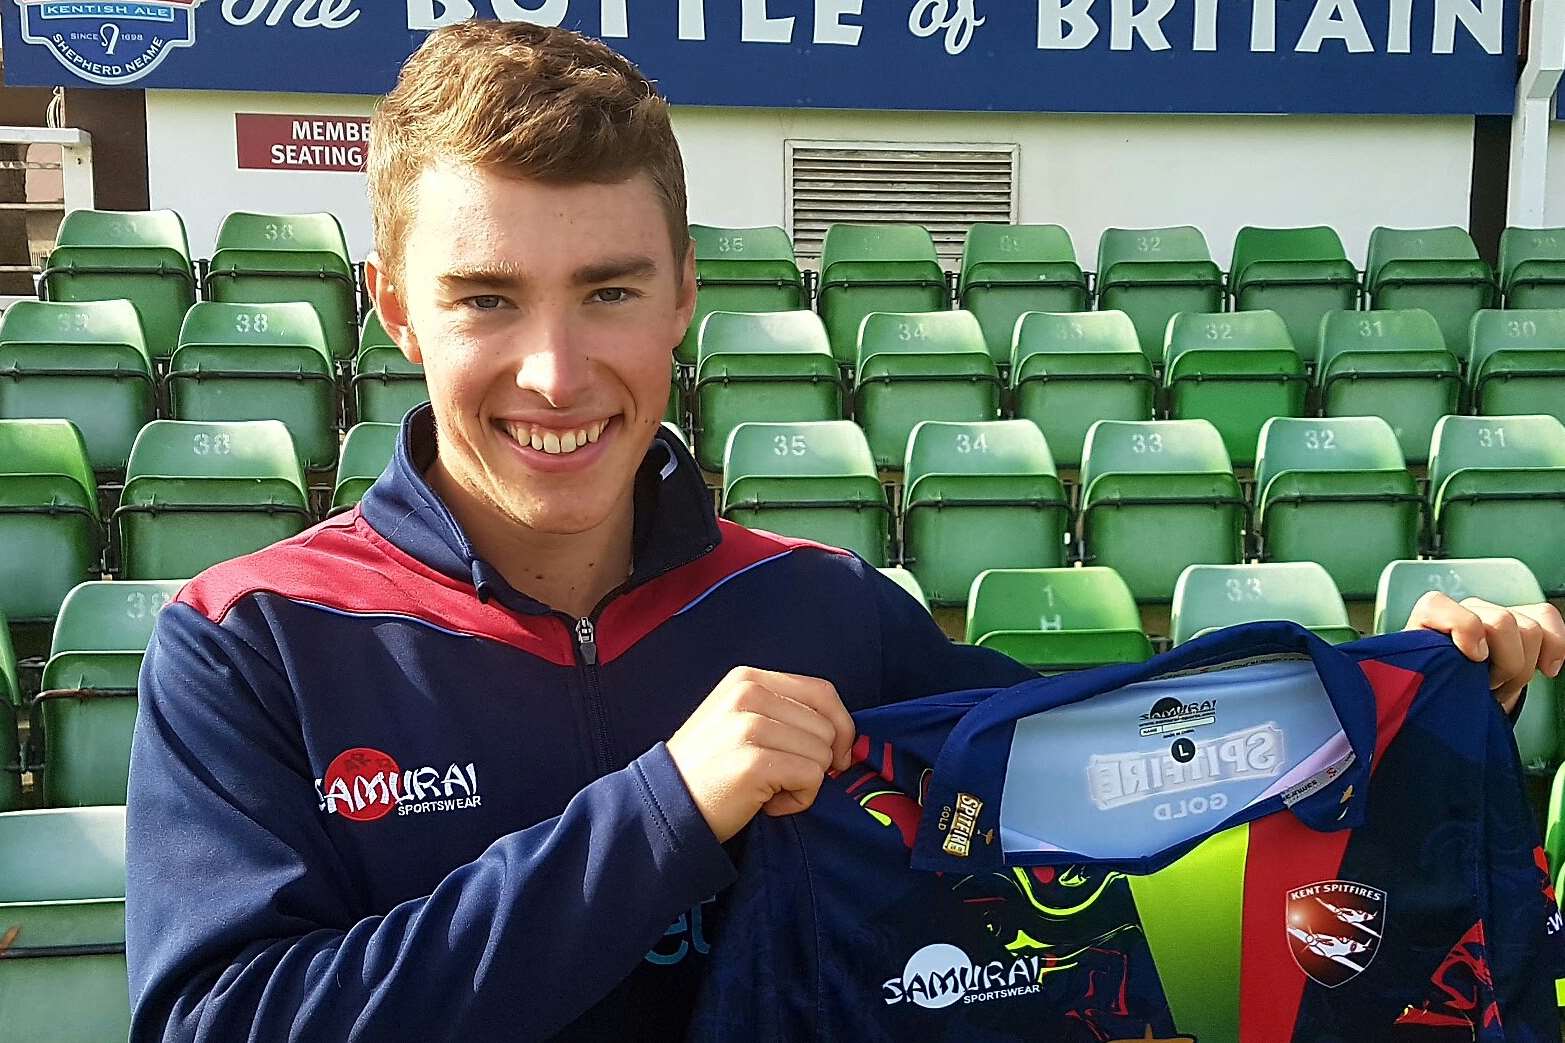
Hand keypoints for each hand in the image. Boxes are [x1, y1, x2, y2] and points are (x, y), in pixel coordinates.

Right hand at [667, 667, 856, 842]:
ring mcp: (749, 726)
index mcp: (748, 678)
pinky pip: (811, 778)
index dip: (841, 726)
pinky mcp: (753, 761)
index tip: (835, 756)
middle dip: (816, 761)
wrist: (665, 804)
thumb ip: (786, 712)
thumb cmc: (711, 769)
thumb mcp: (741, 719)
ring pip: (822, 754)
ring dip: (804, 783)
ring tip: (768, 789)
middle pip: (827, 727)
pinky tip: (767, 802)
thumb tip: (844, 737)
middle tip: (779, 777)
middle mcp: (749, 693)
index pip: (823, 692)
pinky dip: (798, 800)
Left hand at [1404, 592, 1564, 711]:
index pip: (1441, 606)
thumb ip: (1425, 677)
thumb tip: (1438, 688)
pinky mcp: (1519, 621)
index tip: (1475, 658)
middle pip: (1502, 621)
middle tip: (1490, 688)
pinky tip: (1548, 669)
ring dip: (1524, 666)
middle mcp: (1462, 611)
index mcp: (1428, 621)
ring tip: (1504, 684)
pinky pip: (1546, 618)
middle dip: (1504, 665)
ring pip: (1529, 627)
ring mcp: (1491, 614)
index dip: (1466, 629)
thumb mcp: (1423, 687)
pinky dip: (1555, 645)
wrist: (1451, 691)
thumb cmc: (1436, 687)